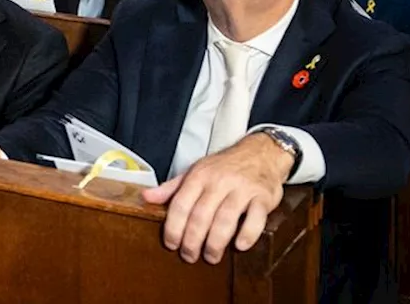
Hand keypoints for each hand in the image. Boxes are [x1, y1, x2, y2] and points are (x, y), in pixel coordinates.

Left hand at [140, 134, 290, 263]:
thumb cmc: (224, 167)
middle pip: (201, 215)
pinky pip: (256, 218)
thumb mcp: (195, 172)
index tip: (171, 244)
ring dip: (216, 243)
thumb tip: (146, 197)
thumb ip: (171, 188)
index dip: (173, 227)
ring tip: (211, 257)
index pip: (180, 204)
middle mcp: (219, 182)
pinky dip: (247, 234)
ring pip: (225, 219)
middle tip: (189, 256)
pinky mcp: (263, 197)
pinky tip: (240, 246)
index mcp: (199, 176)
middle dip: (192, 240)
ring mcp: (242, 189)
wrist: (261, 153)